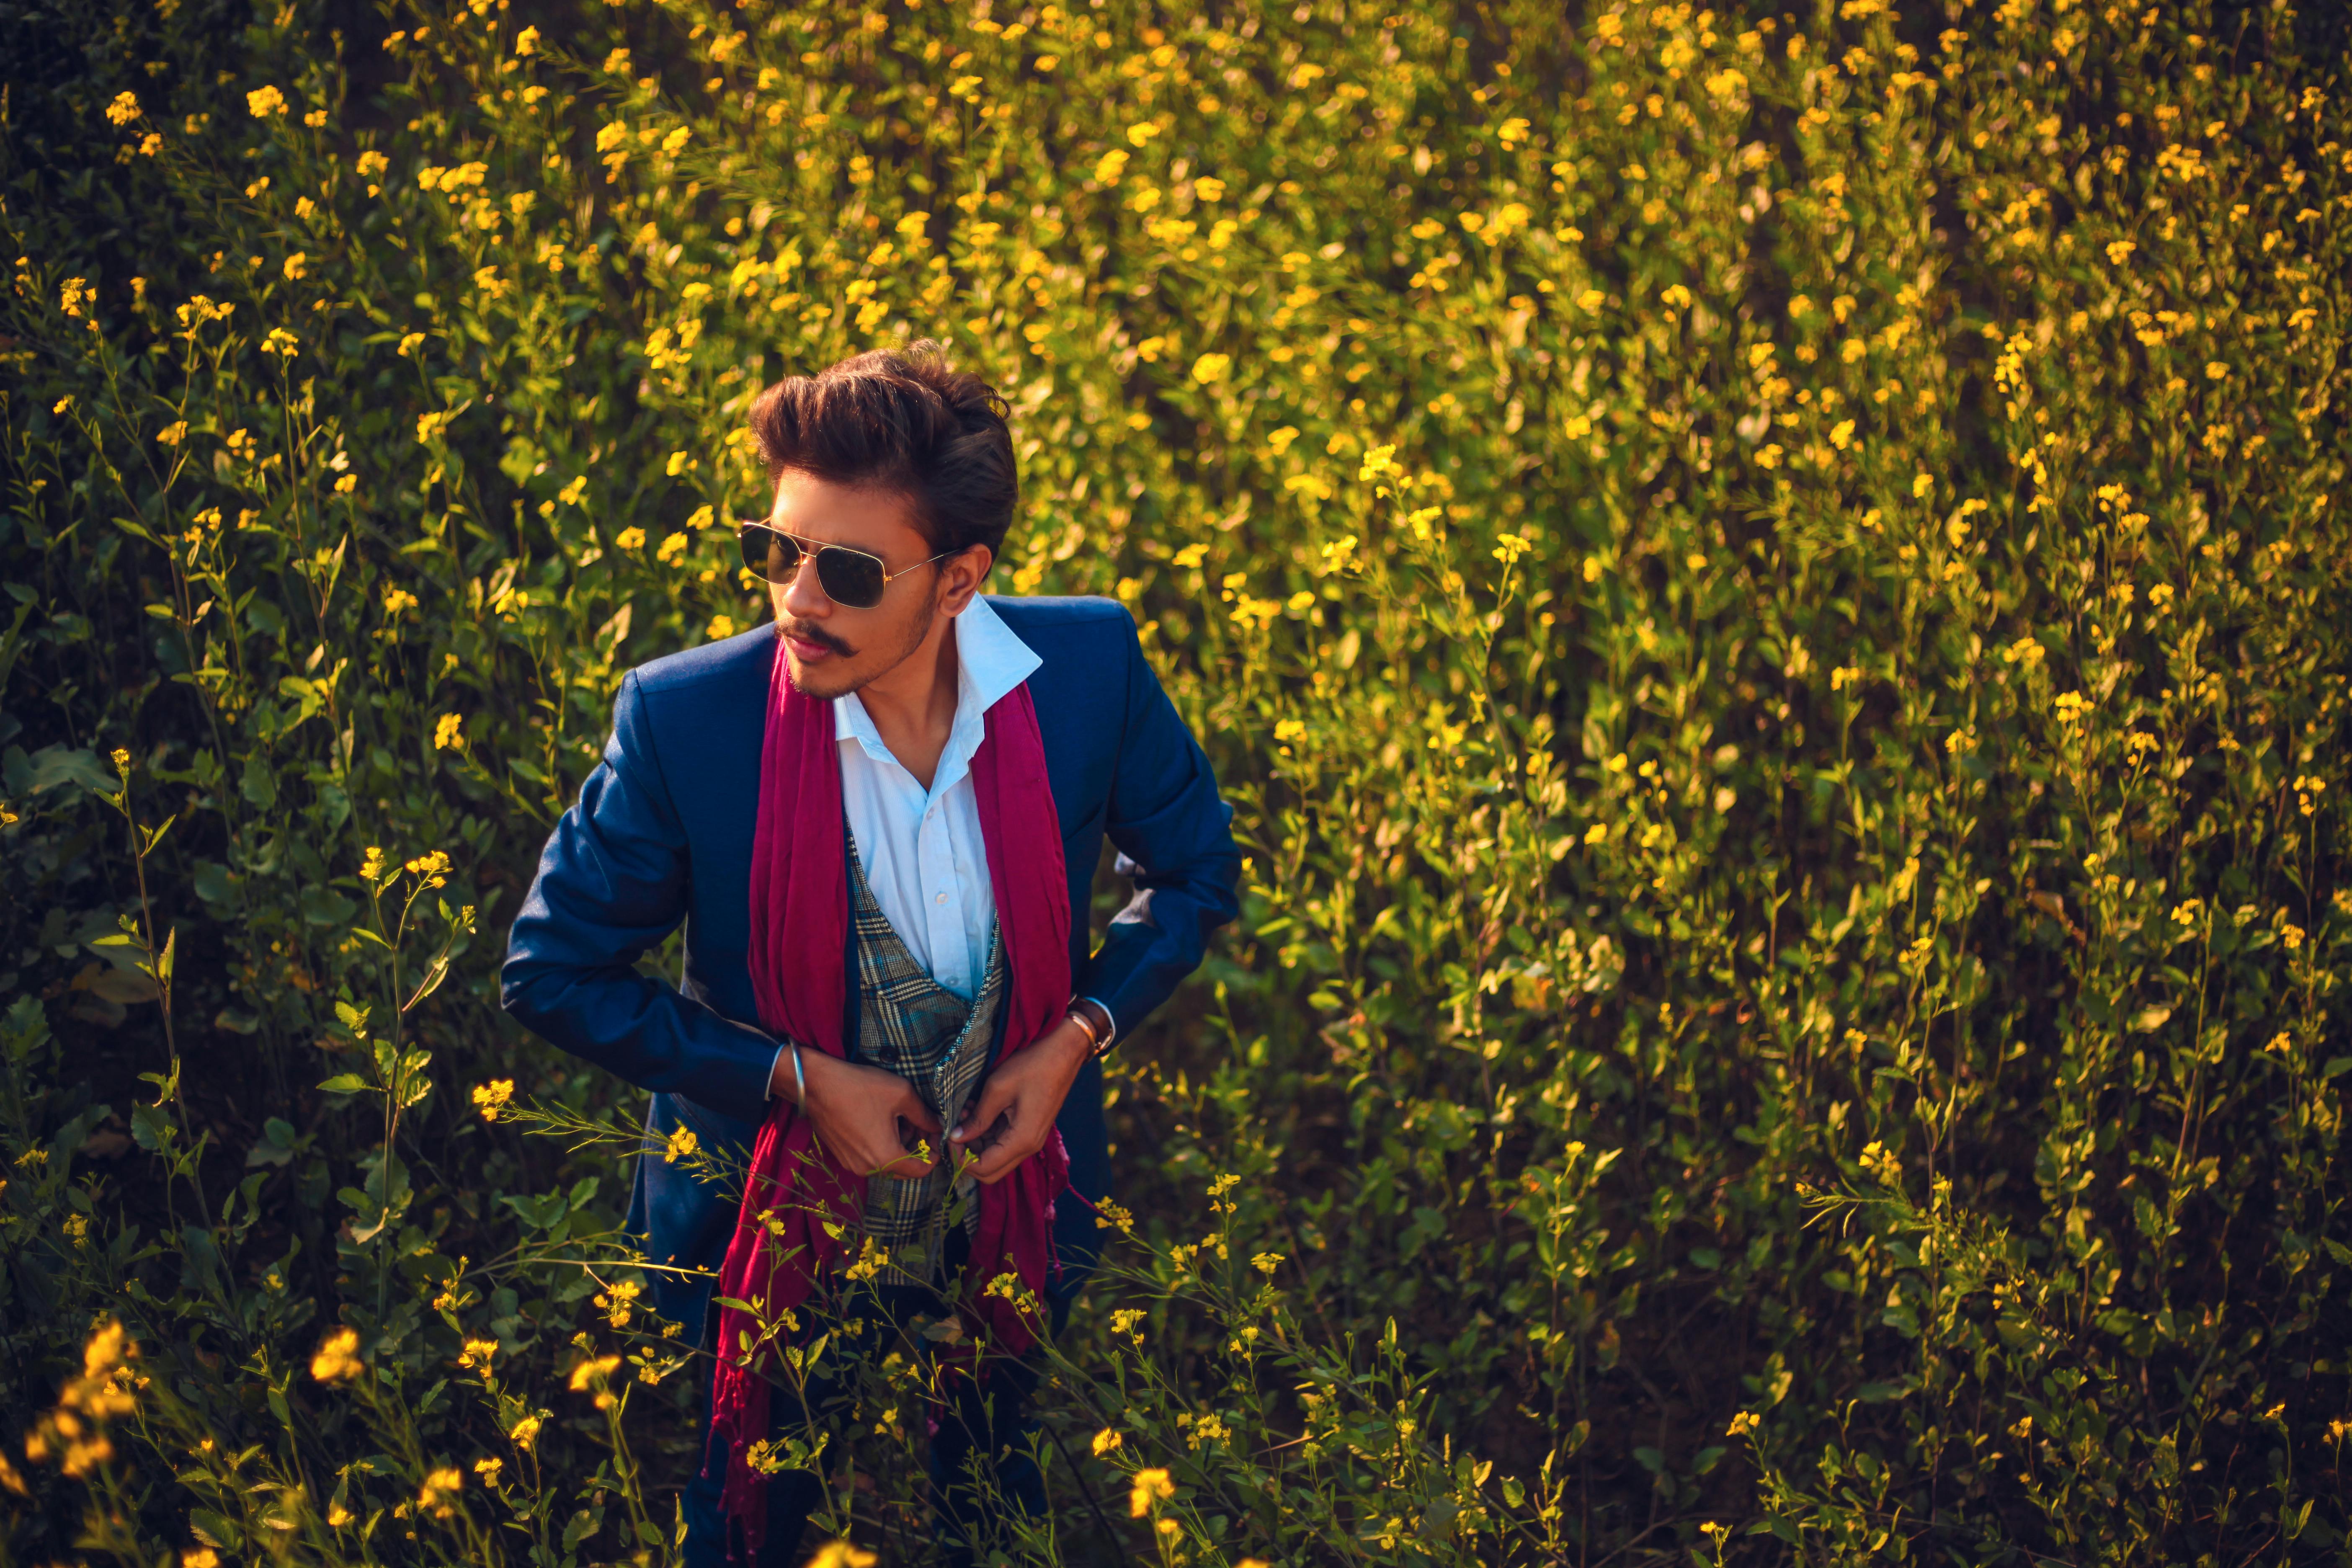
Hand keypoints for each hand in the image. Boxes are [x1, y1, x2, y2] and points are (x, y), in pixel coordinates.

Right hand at [769, 1047, 941, 1179]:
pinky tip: (882, 1121)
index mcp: (886, 1157)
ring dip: (900, 1145)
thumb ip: (925, 1115)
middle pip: (904, 1168)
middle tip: (922, 1124)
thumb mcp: (902, 1094)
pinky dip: (882, 1144)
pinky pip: (870, 1157)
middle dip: (918, 1148)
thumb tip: (938, 1125)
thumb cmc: (860, 1087)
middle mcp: (868, 1168)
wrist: (815, 1084)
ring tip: (903, 1118)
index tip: (937, 1137)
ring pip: (887, 1162)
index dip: (934, 1155)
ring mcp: (852, 1163)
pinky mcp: (841, 1155)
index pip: (921, 1170)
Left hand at [947, 1016, 1091, 1185]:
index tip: (948, 1138)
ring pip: (996, 1156)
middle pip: (991, 1170)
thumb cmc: (1033, 1066)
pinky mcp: (1030, 1129)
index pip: (984, 1168)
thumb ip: (977, 1118)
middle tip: (953, 1131)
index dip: (961, 1159)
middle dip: (967, 1155)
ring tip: (966, 1113)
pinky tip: (977, 1110)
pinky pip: (1004, 1142)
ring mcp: (1031, 1139)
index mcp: (1022, 1140)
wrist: (1064, 1053)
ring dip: (977, 1142)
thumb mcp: (998, 1089)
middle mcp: (1029, 1146)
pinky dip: (987, 1133)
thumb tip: (956, 1137)